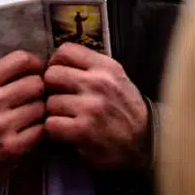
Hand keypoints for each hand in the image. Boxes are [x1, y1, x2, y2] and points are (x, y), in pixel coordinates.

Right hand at [0, 51, 45, 194]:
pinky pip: (41, 130)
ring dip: (40, 112)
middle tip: (34, 98)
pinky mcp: (12, 148)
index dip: (36, 64)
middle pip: (37, 83)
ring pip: (42, 107)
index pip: (21, 60)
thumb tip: (33, 68)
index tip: (38, 71)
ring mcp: (1, 125)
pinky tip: (29, 132)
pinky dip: (39, 131)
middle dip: (39, 90)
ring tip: (29, 117)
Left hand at [44, 43, 149, 170]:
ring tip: (68, 118)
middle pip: (51, 75)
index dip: (56, 64)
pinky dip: (55, 131)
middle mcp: (98, 83)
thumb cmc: (125, 110)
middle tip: (60, 99)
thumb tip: (56, 63)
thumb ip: (90, 67)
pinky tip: (67, 132)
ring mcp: (91, 107)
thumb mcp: (116, 78)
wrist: (144, 143)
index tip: (60, 77)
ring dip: (54, 113)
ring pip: (50, 102)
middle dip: (51, 89)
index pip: (65, 51)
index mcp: (105, 66)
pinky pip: (51, 125)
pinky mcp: (84, 130)